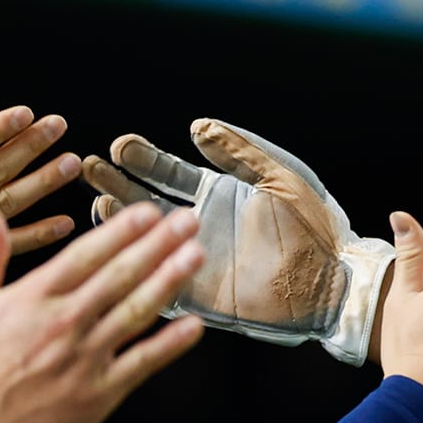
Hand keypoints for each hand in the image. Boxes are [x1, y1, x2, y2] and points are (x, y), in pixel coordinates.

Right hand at [0, 204, 206, 422]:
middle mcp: (63, 322)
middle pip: (119, 275)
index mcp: (32, 298)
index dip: (121, 231)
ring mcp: (83, 358)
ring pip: (135, 312)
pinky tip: (194, 325)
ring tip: (196, 256)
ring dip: (168, 281)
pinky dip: (170, 344)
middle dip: (158, 245)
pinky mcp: (98, 393)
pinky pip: (141, 363)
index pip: (85, 255)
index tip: (149, 211)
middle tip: (189, 220)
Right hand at [83, 120, 393, 363]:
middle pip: (146, 201)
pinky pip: (158, 280)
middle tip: (87, 168)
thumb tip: (197, 128)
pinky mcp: (199, 294)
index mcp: (218, 194)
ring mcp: (195, 259)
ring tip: (96, 204)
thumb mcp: (279, 177)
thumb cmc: (315, 225)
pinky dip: (136, 269)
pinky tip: (114, 257)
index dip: (143, 160)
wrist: (335, 278)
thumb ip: (239, 152)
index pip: (168, 172)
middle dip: (117, 184)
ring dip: (119, 225)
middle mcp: (200, 225)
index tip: (119, 146)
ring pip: (145, 241)